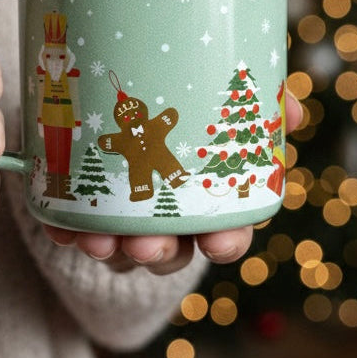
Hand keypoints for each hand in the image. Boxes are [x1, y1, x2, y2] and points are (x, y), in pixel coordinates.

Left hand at [43, 91, 304, 272]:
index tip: (217, 244)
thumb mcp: (219, 104)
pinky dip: (70, 232)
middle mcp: (169, 220)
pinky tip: (62, 229)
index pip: (226, 232)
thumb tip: (294, 110)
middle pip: (172, 251)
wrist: (124, 106)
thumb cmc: (185, 113)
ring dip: (111, 250)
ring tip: (97, 240)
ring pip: (123, 250)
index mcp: (207, 201)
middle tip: (146, 245)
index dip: (225, 242)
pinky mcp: (86, 214)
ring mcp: (126, 222)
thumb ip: (256, 105)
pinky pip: (78, 232)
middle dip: (161, 253)